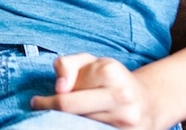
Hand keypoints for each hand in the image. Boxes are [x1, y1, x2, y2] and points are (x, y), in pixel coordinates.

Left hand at [30, 54, 159, 129]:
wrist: (148, 102)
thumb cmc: (110, 80)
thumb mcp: (88, 62)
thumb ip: (66, 65)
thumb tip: (60, 87)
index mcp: (109, 72)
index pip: (65, 99)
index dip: (47, 103)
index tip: (37, 103)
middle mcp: (122, 97)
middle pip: (74, 117)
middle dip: (55, 115)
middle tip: (45, 112)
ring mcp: (129, 121)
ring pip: (84, 128)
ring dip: (71, 123)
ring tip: (72, 117)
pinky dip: (86, 129)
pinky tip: (84, 124)